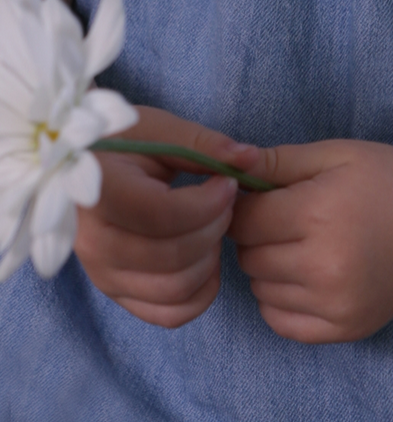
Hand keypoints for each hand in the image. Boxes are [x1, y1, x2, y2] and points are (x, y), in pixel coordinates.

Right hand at [74, 106, 258, 327]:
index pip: (161, 214)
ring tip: (212, 225)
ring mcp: (102, 274)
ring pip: (176, 289)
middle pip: (174, 256)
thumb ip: (204, 144)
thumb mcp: (159, 130)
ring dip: (211, 257)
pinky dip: (201, 291)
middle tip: (223, 201)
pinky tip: (206, 257)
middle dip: (215, 226)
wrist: (87, 168)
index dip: (208, 203)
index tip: (228, 181)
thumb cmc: (124, 143)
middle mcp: (92, 242)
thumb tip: (251, 158)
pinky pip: (170, 314)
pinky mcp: (117, 293)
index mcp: (96, 192)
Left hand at [229, 140, 392, 342]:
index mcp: (318, 214)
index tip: (260, 198)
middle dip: (255, 235)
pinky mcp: (347, 330)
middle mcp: (324, 266)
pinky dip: (279, 299)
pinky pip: (280, 322)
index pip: (243, 220)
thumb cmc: (388, 179)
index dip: (243, 206)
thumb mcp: (334, 154)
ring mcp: (336, 305)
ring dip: (267, 267)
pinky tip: (303, 276)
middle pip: (248, 256)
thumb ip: (275, 161)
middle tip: (284, 219)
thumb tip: (226, 169)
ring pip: (260, 289)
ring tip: (299, 245)